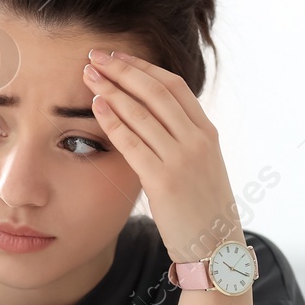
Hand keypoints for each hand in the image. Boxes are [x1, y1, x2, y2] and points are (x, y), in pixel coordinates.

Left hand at [82, 48, 241, 263]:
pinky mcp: (164, 180)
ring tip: (88, 75)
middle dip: (122, 70)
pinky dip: (112, 121)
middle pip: (155, 91)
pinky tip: (95, 106)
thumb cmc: (203, 210)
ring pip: (142, 113)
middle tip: (95, 56)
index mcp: (207, 132)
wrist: (216, 249)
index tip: (118, 57)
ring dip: (111, 89)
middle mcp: (198, 140)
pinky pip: (133, 143)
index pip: (173, 85)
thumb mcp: (202, 166)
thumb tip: (152, 119)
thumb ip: (182, 139)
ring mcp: (183, 159)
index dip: (143, 67)